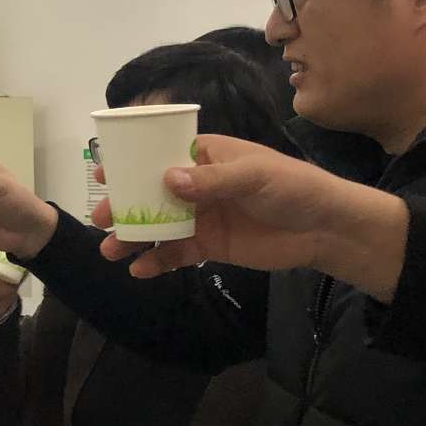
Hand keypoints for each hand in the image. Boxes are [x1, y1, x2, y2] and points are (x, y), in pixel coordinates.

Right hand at [97, 136, 409, 300]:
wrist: (325, 229)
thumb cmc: (293, 187)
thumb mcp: (254, 175)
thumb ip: (210, 181)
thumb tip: (166, 180)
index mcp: (207, 156)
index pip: (160, 156)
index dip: (130, 164)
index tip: (102, 173)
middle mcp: (199, 184)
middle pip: (151, 193)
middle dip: (124, 206)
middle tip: (100, 220)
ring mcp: (202, 216)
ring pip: (159, 225)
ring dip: (135, 236)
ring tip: (111, 250)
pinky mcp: (211, 246)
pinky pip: (177, 253)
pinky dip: (158, 260)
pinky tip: (140, 270)